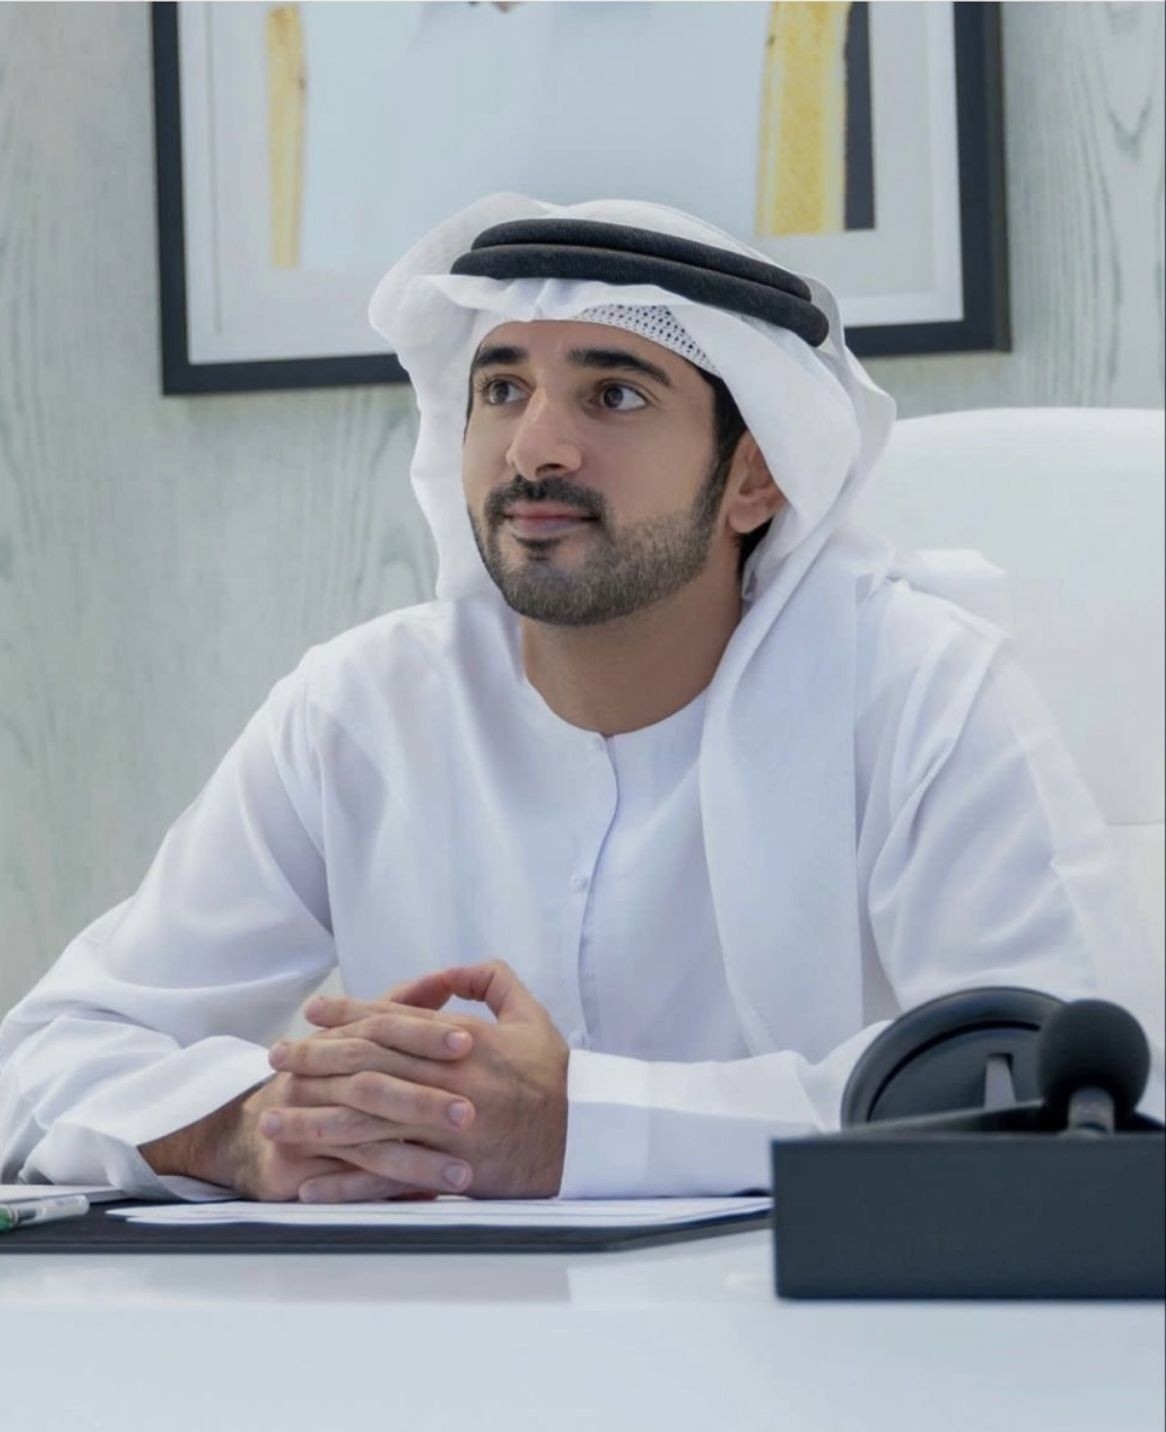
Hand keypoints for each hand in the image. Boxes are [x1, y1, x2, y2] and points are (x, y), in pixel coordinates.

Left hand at [268, 960, 569, 1199]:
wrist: (587, 1134)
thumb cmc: (554, 1074)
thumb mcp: (528, 1012)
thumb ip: (489, 981)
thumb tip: (451, 971)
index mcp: (462, 1040)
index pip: (390, 1020)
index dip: (346, 1013)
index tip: (311, 1012)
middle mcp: (446, 1081)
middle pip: (365, 1067)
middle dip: (314, 1060)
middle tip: (275, 1059)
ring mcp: (444, 1129)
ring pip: (365, 1123)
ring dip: (313, 1121)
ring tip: (273, 1119)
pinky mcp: (447, 1172)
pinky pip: (386, 1178)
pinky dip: (345, 1184)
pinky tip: (309, 1184)